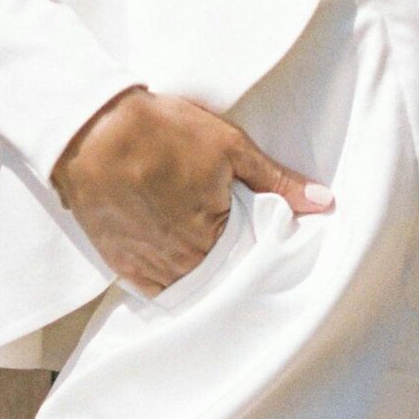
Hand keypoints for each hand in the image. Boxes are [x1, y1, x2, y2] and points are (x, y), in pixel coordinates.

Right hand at [50, 86, 333, 294]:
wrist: (94, 130)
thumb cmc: (163, 132)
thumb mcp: (229, 146)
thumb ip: (277, 180)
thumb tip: (325, 202)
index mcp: (213, 240)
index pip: (250, 260)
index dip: (257, 245)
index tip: (260, 232)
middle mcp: (182, 266)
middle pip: (218, 275)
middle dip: (228, 258)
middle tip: (225, 229)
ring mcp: (148, 268)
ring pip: (187, 283)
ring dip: (198, 269)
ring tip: (200, 239)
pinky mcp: (121, 265)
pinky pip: (154, 287)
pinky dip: (168, 276)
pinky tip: (174, 255)